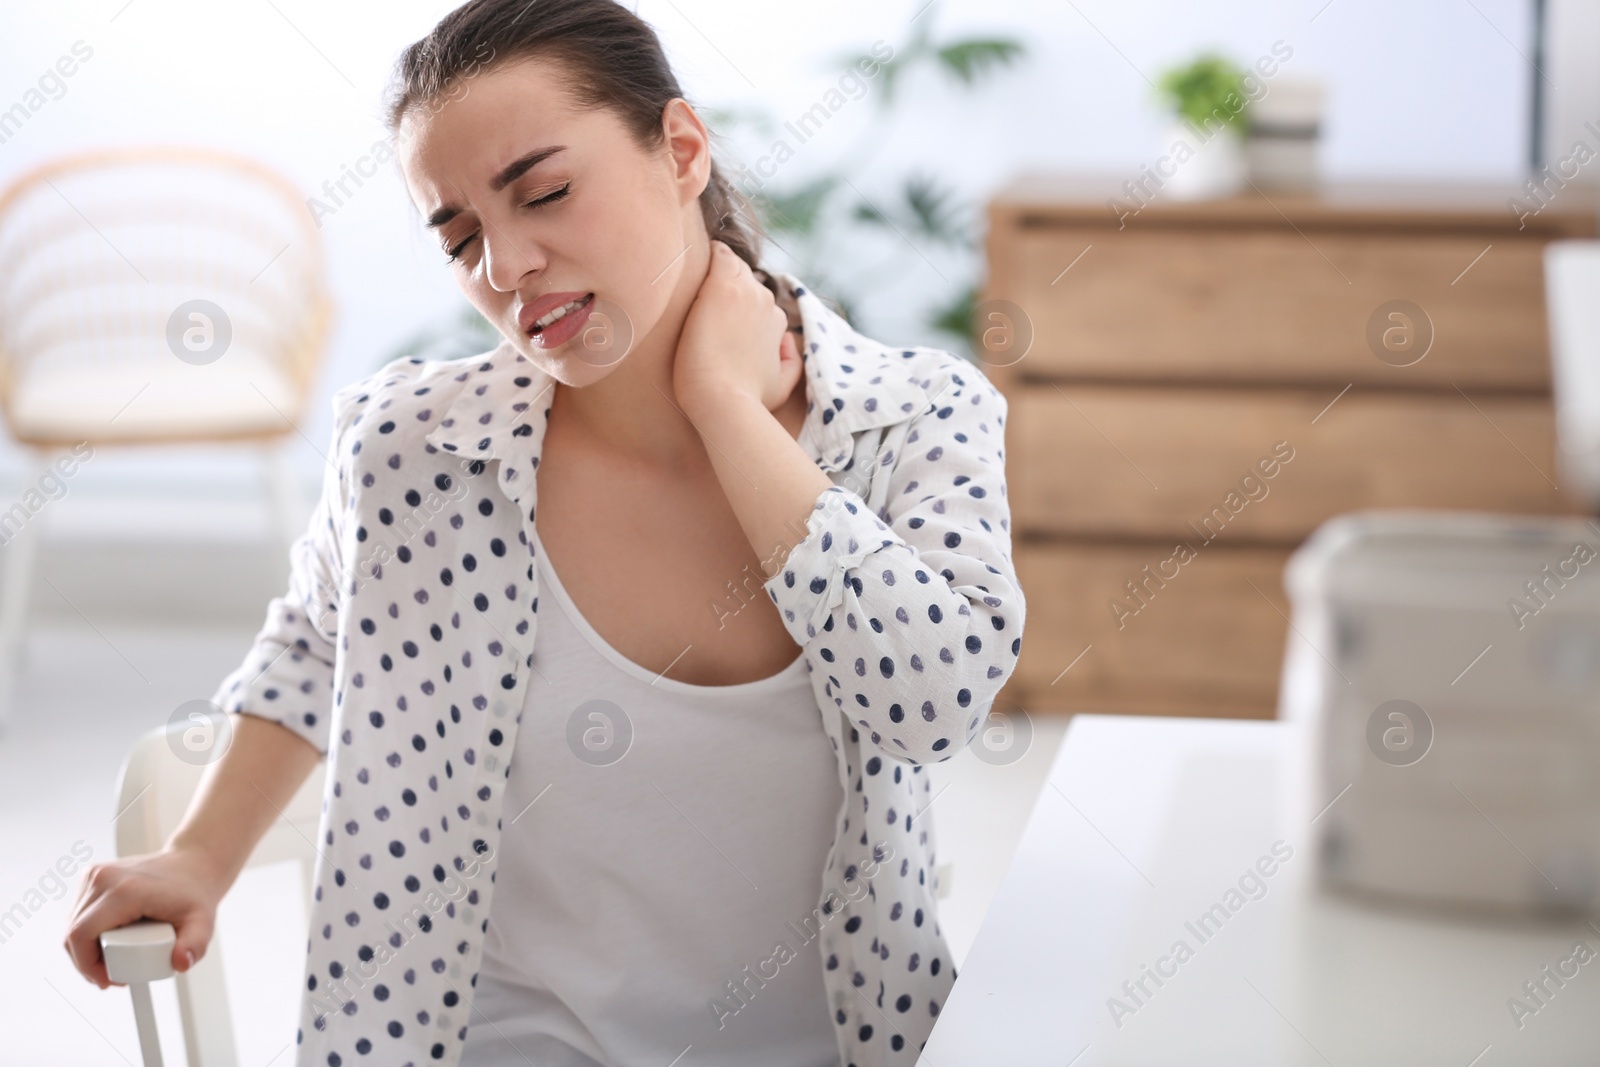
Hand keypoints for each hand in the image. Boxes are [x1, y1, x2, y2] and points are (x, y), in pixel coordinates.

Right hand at [64, 846, 226, 988]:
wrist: (194, 864)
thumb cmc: (195, 893)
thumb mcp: (202, 922)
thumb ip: (195, 945)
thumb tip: (180, 963)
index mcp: (125, 890)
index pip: (82, 935)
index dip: (87, 965)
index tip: (107, 980)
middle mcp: (105, 878)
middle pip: (75, 932)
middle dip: (87, 962)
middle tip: (111, 975)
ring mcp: (97, 873)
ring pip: (74, 923)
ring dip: (85, 948)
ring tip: (108, 962)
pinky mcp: (94, 874)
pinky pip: (79, 912)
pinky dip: (86, 932)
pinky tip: (101, 944)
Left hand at [673, 240, 801, 421]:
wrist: (721, 399)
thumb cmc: (746, 399)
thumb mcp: (781, 386)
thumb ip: (790, 362)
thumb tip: (785, 339)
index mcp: (778, 322)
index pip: (757, 301)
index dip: (736, 307)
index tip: (717, 316)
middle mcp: (766, 302)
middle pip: (745, 280)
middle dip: (727, 287)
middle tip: (702, 303)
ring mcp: (745, 292)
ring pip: (732, 266)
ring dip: (716, 272)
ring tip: (693, 282)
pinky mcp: (722, 287)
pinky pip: (719, 254)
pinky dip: (710, 253)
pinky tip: (695, 257)